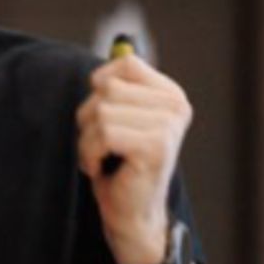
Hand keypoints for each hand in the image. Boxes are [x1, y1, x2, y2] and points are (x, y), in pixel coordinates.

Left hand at [76, 52, 192, 263]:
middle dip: (89, 119)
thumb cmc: (119, 170)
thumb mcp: (118, 120)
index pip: (124, 64)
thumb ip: (119, 86)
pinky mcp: (156, 145)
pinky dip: (90, 154)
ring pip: (100, 111)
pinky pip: (103, 133)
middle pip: (106, 87)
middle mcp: (176, 106)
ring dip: (87, 140)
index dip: (100, 89)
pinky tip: (100, 170)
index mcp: (171, 95)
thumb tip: (119, 44)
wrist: (132, 218)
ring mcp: (168, 125)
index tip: (105, 120)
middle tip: (100, 148)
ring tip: (100, 160)